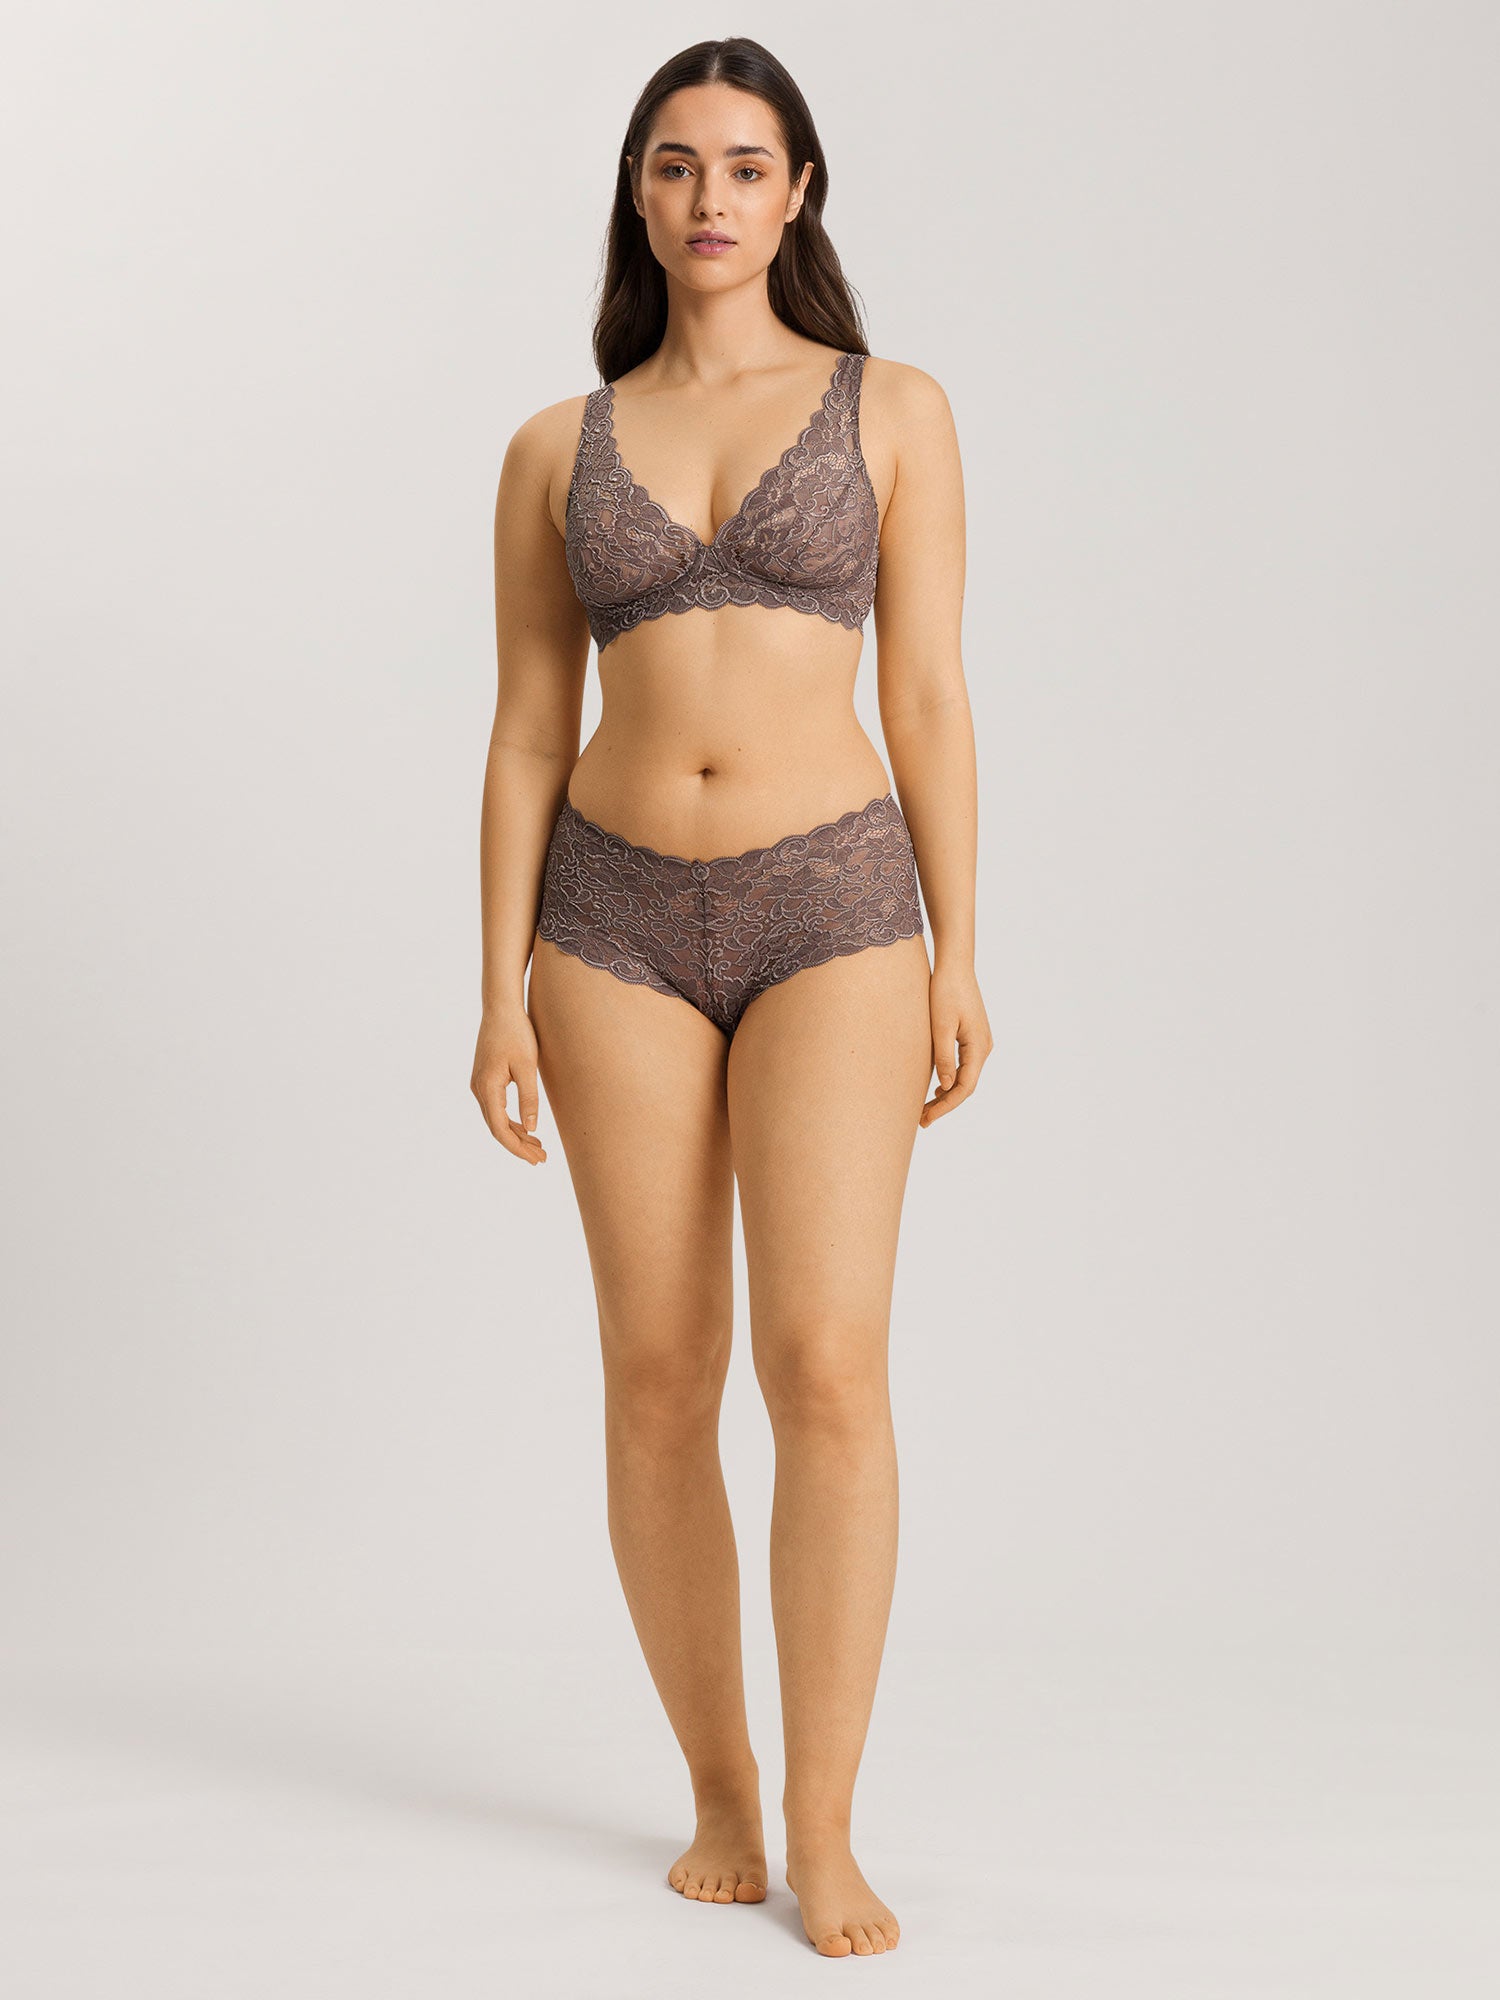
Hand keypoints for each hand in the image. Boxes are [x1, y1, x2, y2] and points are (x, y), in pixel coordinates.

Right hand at [471, 1003, 548, 1163]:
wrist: (501, 1008)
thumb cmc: (516, 1033)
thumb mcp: (527, 1067)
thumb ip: (529, 1099)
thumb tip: (532, 1129)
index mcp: (487, 1088)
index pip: (500, 1129)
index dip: (517, 1148)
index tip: (536, 1159)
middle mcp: (478, 1089)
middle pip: (497, 1128)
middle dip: (519, 1145)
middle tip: (541, 1158)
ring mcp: (479, 1084)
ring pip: (496, 1119)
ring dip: (516, 1134)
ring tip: (538, 1147)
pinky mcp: (485, 1079)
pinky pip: (496, 1108)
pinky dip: (511, 1120)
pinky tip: (527, 1127)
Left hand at [921, 961, 992, 1127]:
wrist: (955, 965)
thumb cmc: (945, 992)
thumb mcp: (941, 1026)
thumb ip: (944, 1057)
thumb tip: (946, 1087)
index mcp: (978, 1046)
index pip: (965, 1087)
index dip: (946, 1106)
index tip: (927, 1118)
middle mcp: (983, 1047)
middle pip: (966, 1086)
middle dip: (945, 1105)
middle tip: (922, 1120)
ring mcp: (979, 1042)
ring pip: (965, 1077)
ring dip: (947, 1094)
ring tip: (925, 1109)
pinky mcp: (972, 1036)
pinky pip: (963, 1066)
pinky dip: (950, 1080)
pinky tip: (936, 1088)